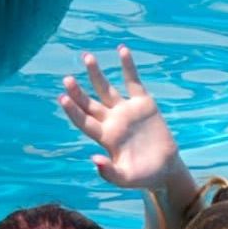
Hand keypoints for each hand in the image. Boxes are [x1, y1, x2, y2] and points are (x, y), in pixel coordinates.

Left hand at [59, 45, 185, 192]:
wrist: (165, 169)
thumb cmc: (144, 176)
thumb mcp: (127, 179)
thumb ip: (110, 173)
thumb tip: (94, 159)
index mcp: (105, 138)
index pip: (84, 121)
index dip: (73, 111)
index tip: (62, 98)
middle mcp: (112, 121)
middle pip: (90, 103)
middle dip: (78, 92)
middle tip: (67, 79)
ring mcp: (126, 111)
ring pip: (106, 89)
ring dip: (96, 74)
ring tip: (87, 57)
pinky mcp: (143, 104)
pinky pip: (133, 81)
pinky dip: (128, 66)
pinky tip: (122, 50)